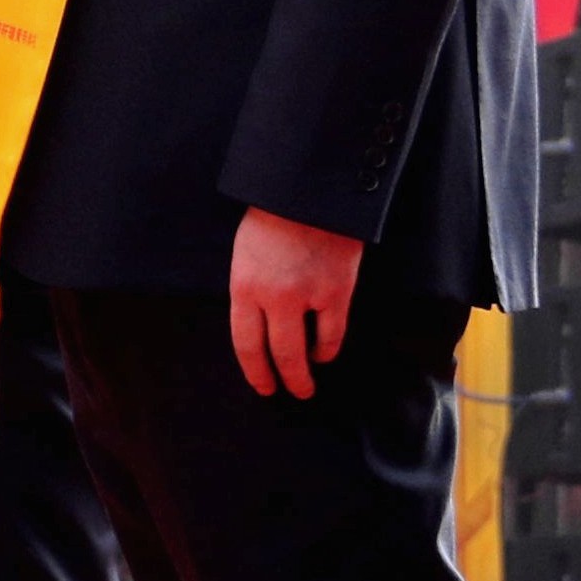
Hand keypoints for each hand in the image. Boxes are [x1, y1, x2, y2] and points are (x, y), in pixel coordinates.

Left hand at [227, 206, 362, 399]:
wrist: (309, 188)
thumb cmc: (273, 216)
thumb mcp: (247, 253)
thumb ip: (252, 289)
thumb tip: (261, 324)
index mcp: (243, 285)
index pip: (245, 343)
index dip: (254, 371)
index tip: (263, 386)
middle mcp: (273, 297)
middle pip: (277, 354)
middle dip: (283, 379)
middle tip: (290, 392)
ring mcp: (307, 295)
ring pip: (306, 350)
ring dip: (307, 371)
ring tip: (309, 381)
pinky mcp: (338, 290)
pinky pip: (333, 333)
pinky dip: (328, 348)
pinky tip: (325, 352)